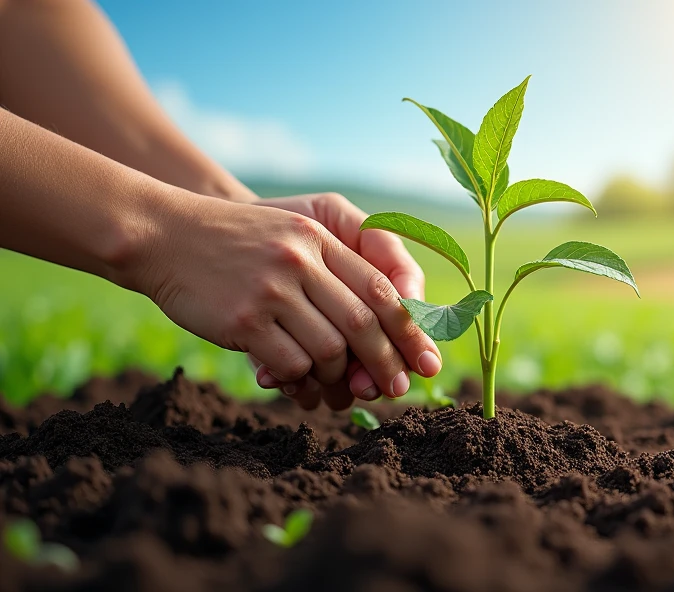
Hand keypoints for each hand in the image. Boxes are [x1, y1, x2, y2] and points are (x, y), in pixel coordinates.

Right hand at [132, 191, 440, 410]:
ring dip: (339, 377)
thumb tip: (381, 324)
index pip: (381, 289)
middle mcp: (300, 260)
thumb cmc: (236, 243)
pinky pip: (291, 364)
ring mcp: (272, 290)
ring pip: (330, 350)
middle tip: (398, 389)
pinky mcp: (244, 320)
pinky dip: (302, 383)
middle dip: (387, 363)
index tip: (426, 360)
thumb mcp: (291, 235)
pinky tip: (302, 387)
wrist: (164, 235)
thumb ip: (335, 268)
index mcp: (319, 238)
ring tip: (339, 387)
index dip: (409, 329)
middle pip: (364, 323)